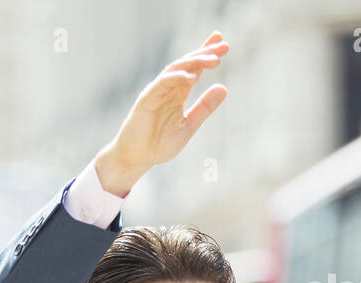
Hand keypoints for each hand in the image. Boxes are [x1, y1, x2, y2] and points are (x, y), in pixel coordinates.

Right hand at [92, 31, 229, 195]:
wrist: (136, 159)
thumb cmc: (158, 145)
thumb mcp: (189, 125)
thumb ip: (204, 108)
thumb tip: (224, 88)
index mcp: (178, 94)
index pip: (194, 69)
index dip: (207, 54)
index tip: (224, 45)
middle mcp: (168, 89)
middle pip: (187, 64)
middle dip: (205, 53)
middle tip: (224, 46)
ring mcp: (156, 92)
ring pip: (176, 69)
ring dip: (194, 62)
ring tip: (213, 60)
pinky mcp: (146, 99)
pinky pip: (162, 83)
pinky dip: (176, 78)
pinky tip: (191, 77)